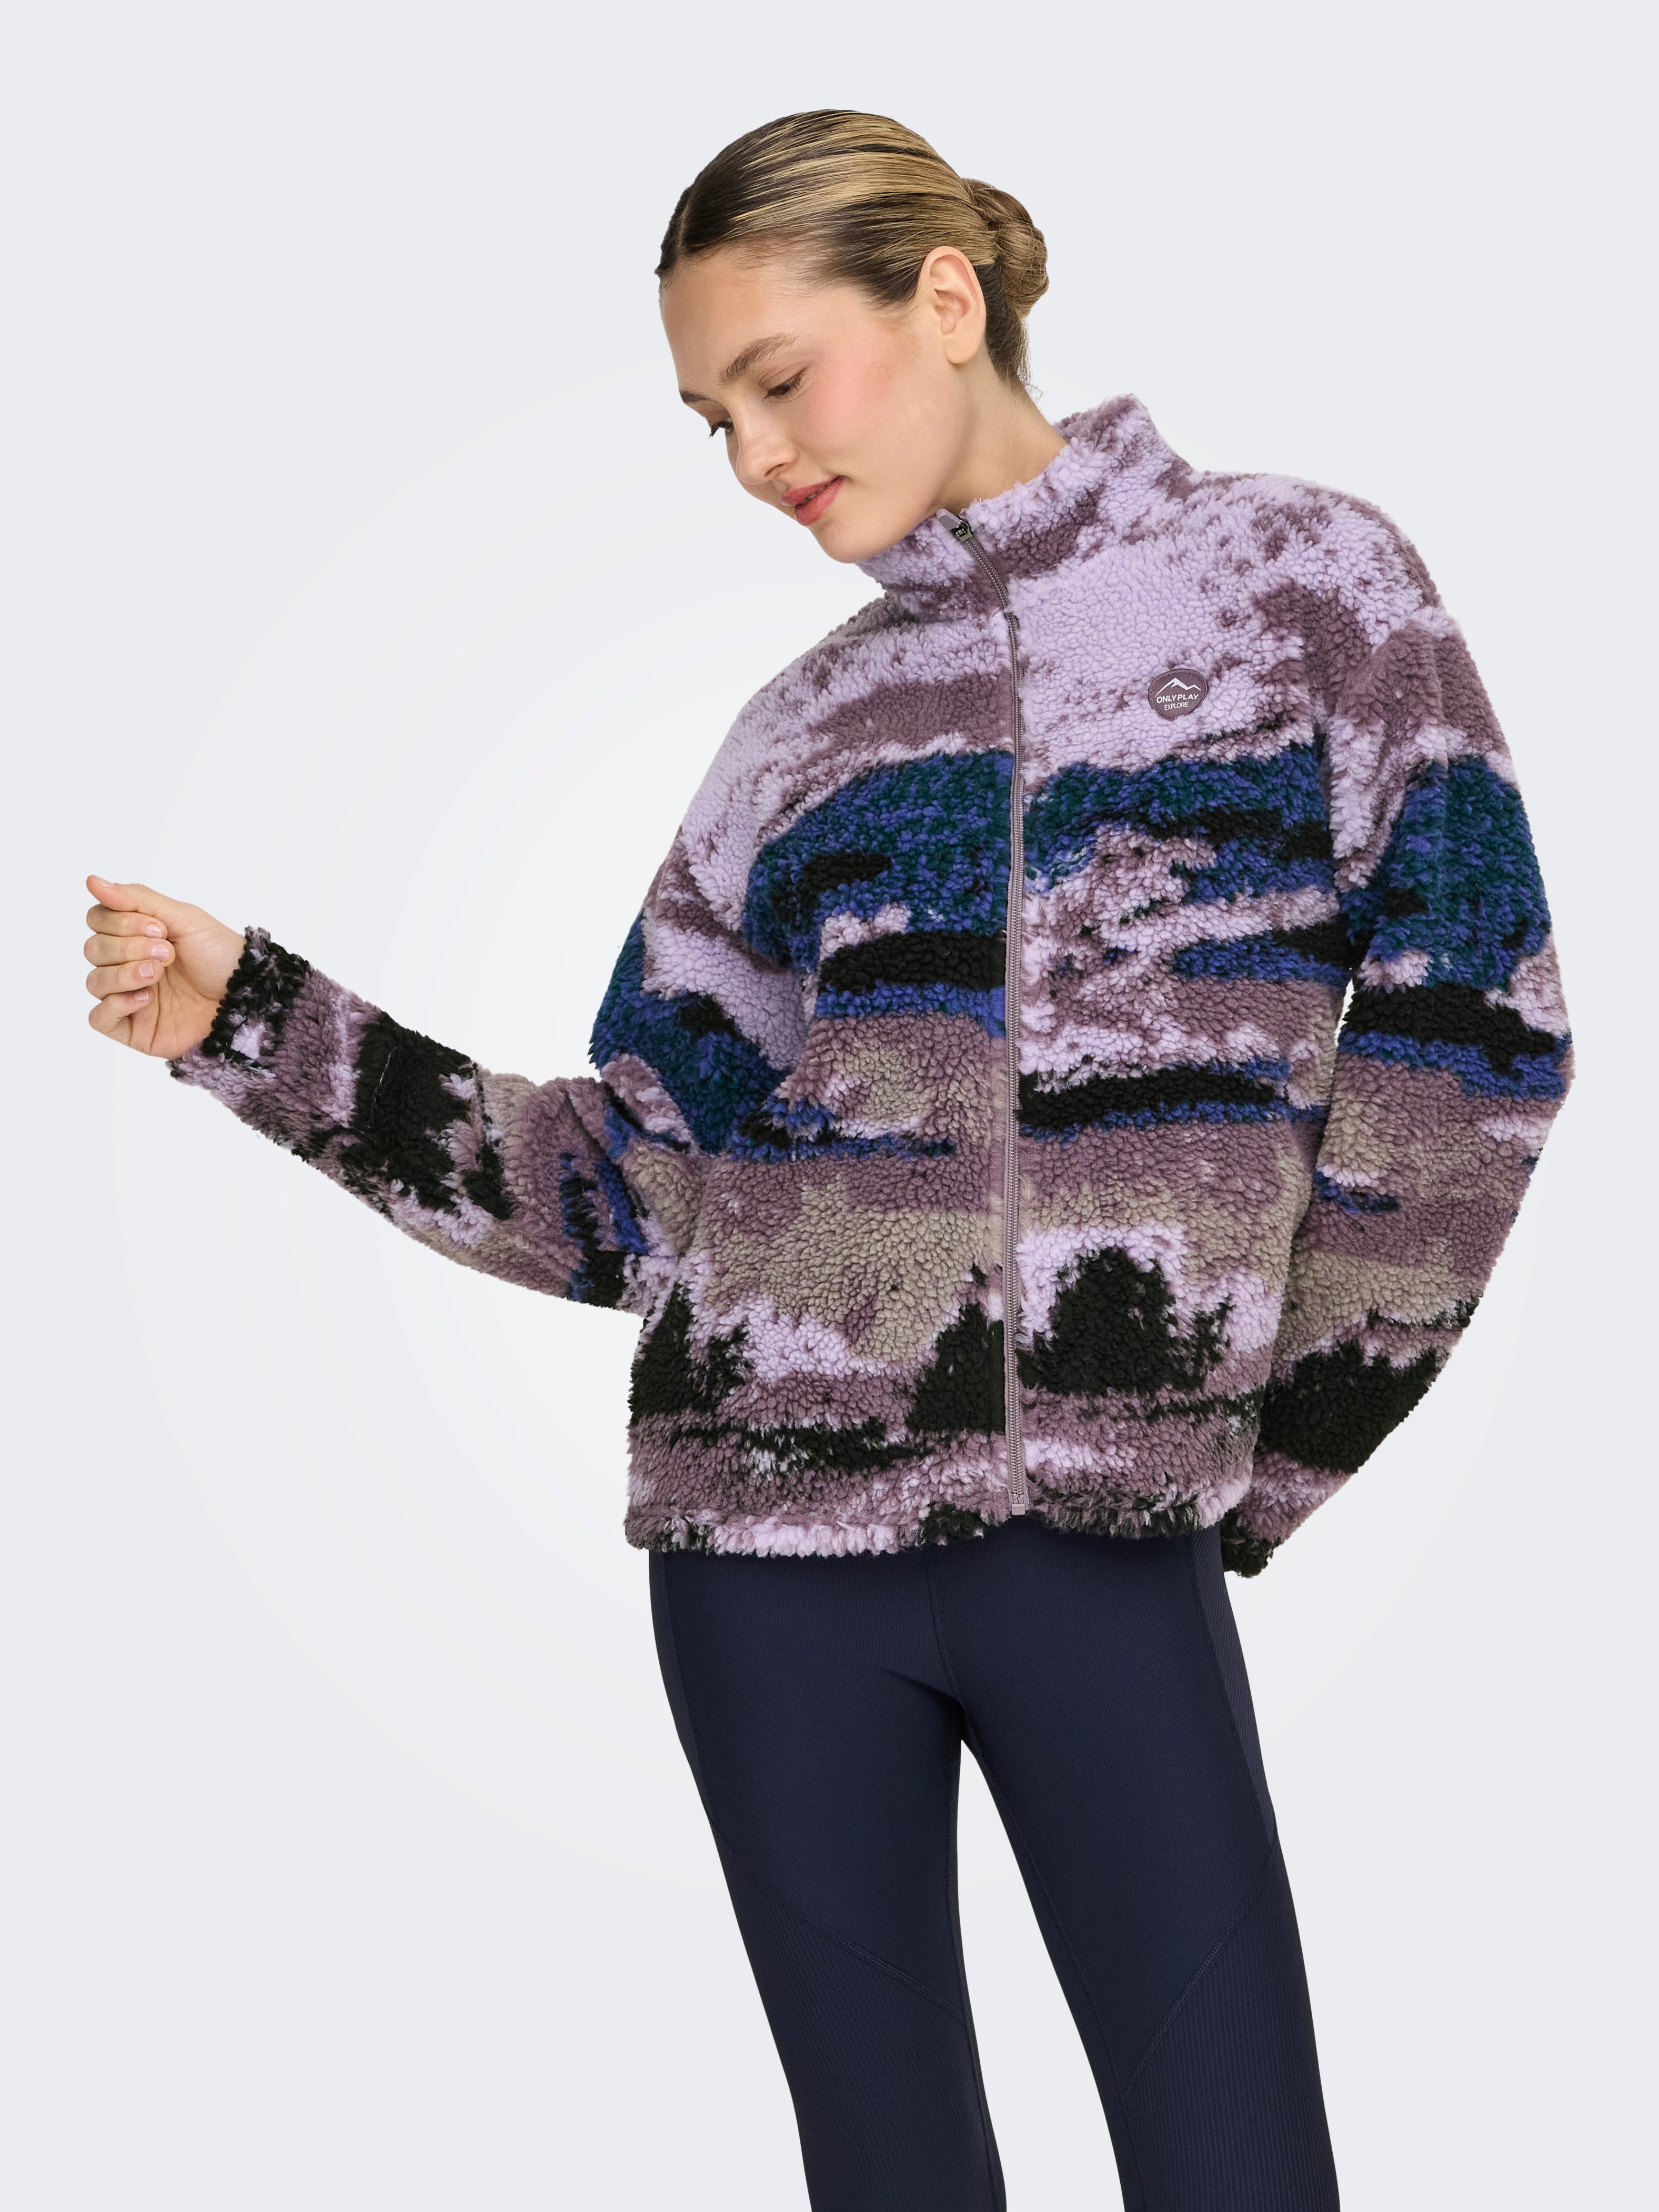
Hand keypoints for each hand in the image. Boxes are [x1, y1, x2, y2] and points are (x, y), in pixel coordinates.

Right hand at [83, 875, 244, 1057]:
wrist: (246, 998)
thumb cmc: (221, 957)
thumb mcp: (184, 918)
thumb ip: (136, 898)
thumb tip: (91, 880)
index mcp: (136, 935)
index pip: (97, 920)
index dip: (119, 921)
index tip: (158, 928)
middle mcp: (128, 964)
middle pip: (93, 949)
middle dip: (127, 947)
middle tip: (167, 952)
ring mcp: (128, 996)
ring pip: (94, 981)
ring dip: (123, 973)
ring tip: (158, 973)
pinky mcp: (133, 1028)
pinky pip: (99, 1018)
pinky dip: (116, 1004)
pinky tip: (146, 998)